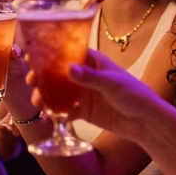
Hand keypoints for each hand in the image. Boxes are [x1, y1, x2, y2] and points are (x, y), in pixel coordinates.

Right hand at [25, 48, 169, 141]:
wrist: (145, 122)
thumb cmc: (134, 94)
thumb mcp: (112, 83)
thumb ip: (90, 77)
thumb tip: (68, 68)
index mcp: (92, 62)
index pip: (67, 52)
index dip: (48, 52)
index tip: (31, 55)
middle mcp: (84, 76)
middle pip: (57, 73)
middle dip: (41, 76)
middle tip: (30, 81)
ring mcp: (82, 94)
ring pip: (57, 92)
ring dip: (45, 95)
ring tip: (37, 102)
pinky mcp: (83, 112)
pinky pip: (64, 111)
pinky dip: (55, 112)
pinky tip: (48, 115)